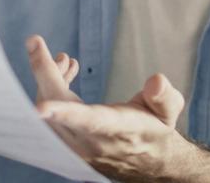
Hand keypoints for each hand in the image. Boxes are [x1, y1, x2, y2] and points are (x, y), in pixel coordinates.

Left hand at [26, 35, 187, 181]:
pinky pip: (49, 119)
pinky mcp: (67, 146)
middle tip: (46, 47)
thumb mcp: (169, 110)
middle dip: (46, 75)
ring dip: (48, 82)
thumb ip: (164, 96)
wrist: (149, 161)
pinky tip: (65, 75)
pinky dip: (51, 93)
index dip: (64, 114)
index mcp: (117, 130)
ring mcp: (76, 147)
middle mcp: (91, 143)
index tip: (40, 108)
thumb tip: (156, 81)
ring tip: (65, 60)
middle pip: (56, 110)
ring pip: (47, 114)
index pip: (89, 122)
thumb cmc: (157, 128)